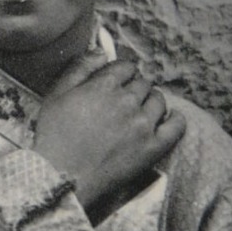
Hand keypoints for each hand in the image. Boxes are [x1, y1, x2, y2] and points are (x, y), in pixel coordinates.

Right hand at [32, 59, 184, 218]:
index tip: (113, 85)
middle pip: (143, 83)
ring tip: (137, 115)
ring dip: (150, 103)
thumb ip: (79, 68)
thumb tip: (102, 51)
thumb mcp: (56, 95)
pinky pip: (177, 125)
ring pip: (159, 100)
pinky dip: (174, 120)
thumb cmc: (54, 137)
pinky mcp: (154, 147)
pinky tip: (164, 122)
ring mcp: (144, 125)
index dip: (119, 74)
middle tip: (121, 104)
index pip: (126, 67)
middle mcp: (128, 101)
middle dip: (133, 89)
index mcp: (104, 85)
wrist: (61, 179)